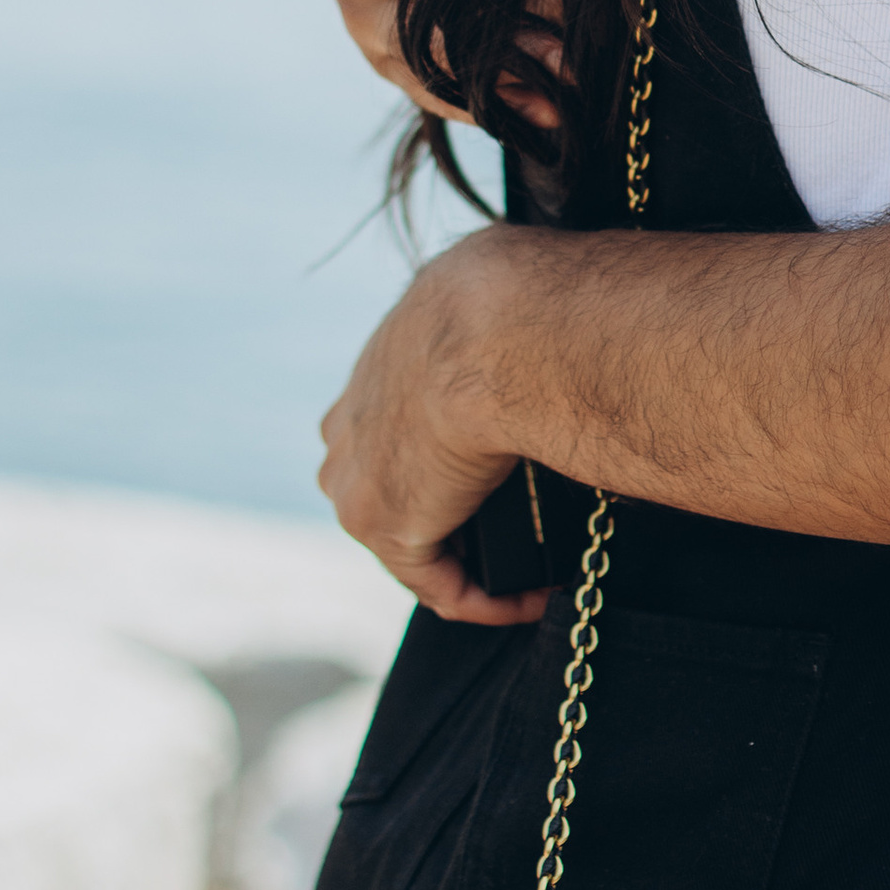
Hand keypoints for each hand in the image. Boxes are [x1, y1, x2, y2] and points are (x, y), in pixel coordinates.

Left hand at [319, 232, 549, 624]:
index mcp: (371, 370)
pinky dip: (489, 598)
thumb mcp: (487, 291)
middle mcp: (349, 429)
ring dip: (469, 553)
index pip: (388, 427)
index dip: (444, 454)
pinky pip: (440, 582)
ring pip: (412, 535)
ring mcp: (359, 483)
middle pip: (392, 485)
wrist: (490, 331)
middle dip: (448, 508)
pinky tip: (534, 595)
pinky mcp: (390, 528)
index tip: (499, 462)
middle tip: (518, 517)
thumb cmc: (506, 298)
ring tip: (534, 564)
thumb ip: (494, 310)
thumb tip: (540, 304)